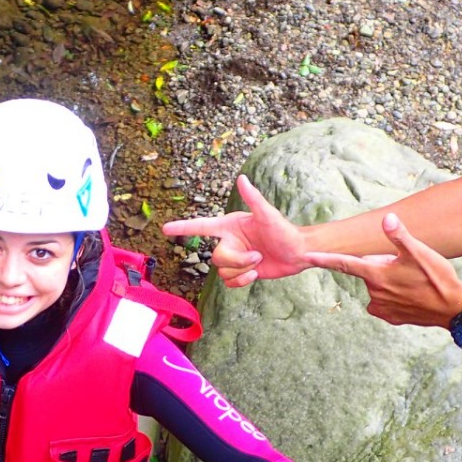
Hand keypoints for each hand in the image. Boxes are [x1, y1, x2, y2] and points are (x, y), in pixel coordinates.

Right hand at [162, 174, 307, 286]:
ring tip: (259, 262)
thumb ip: (253, 198)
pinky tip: (255, 274)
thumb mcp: (268, 214)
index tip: (165, 229)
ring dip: (242, 271)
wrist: (297, 253)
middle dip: (237, 260)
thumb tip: (242, 178)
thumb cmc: (284, 230)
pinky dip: (242, 281)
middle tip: (257, 255)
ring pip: (222, 272)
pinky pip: (229, 283)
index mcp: (230, 226)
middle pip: (216, 257)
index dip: (183, 227)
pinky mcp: (240, 272)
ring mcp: (234, 258)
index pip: (201, 227)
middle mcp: (229, 241)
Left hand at [304, 213, 461, 327]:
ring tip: (413, 282)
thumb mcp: (420, 252)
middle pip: (369, 273)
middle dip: (382, 266)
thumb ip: (400, 236)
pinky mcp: (392, 318)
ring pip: (379, 287)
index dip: (325, 259)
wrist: (453, 309)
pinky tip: (412, 295)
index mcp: (377, 275)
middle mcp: (375, 293)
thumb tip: (387, 218)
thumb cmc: (437, 278)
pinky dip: (395, 297)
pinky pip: (386, 302)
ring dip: (390, 282)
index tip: (308, 257)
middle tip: (407, 267)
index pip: (344, 264)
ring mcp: (382, 308)